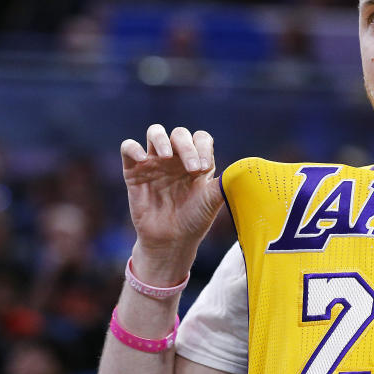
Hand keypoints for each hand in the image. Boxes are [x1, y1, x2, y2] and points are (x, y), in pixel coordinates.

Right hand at [121, 125, 224, 283]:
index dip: (202, 147)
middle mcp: (176, 158)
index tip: (204, 168)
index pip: (200, 138)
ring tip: (166, 156)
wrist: (171, 241)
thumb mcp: (212, 201)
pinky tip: (143, 160)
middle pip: (179, 134)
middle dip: (187, 146)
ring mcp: (154, 163)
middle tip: (192, 168)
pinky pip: (128, 148)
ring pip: (155, 132)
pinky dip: (134, 148)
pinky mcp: (134, 171)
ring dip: (161, 139)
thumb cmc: (195, 220)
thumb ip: (224, 183)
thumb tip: (245, 169)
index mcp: (197, 161)